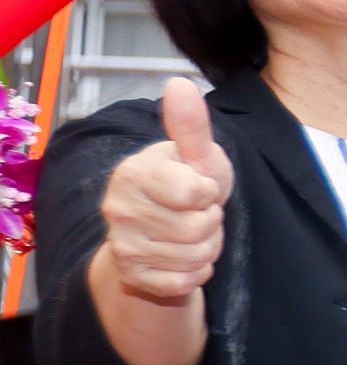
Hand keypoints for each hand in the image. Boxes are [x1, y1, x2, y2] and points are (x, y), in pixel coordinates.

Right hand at [97, 76, 234, 305]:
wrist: (166, 229)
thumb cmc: (186, 183)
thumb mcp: (197, 154)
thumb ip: (191, 125)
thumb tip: (179, 83)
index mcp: (133, 173)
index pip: (197, 194)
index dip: (210, 192)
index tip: (199, 186)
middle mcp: (117, 209)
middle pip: (199, 228)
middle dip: (211, 222)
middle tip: (196, 212)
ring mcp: (121, 244)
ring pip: (195, 256)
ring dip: (206, 247)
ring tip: (190, 232)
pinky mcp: (130, 275)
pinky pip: (183, 282)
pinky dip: (196, 272)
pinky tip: (183, 256)